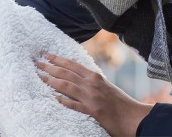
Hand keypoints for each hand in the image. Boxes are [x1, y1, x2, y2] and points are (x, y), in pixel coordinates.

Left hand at [37, 54, 152, 136]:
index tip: (46, 55)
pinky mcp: (93, 111)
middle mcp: (92, 84)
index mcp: (95, 77)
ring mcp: (92, 97)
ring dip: (51, 80)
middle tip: (37, 63)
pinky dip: (63, 100)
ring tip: (39, 77)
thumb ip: (92, 82)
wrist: (135, 117)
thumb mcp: (106, 87)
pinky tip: (53, 98)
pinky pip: (74, 104)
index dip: (58, 59)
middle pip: (66, 73)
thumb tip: (78, 78)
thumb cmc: (121, 103)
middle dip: (49, 67)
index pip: (72, 65)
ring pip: (67, 85)